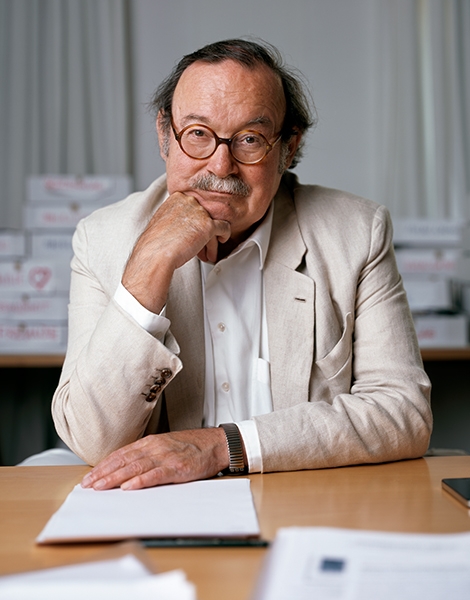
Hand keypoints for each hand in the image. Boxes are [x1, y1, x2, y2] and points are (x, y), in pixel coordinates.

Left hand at [81, 428, 228, 490]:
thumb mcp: (166, 446)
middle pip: (124, 461)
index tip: (90, 476)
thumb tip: (127, 468)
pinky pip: (156, 475)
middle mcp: (155, 447)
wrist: (217, 443)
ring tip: (100, 487)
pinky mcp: (178, 467)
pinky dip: (141, 481)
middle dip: (103, 473)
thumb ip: (148, 455)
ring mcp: (166, 457)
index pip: (121, 454)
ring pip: (135, 468)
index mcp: (151, 442)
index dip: (104, 465)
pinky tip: (128, 487)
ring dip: (115, 478)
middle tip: (87, 485)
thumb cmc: (193, 446)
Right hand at [122, 192, 230, 312]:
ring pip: (214, 222)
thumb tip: (186, 222)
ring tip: (208, 251)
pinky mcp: (208, 225)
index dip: (195, 222)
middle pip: (205, 215)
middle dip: (203, 230)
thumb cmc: (156, 243)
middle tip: (199, 244)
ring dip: (212, 237)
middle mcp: (189, 200)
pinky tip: (221, 242)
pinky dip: (224, 235)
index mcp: (178, 197)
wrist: (155, 254)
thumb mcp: (163, 220)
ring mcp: (200, 212)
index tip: (192, 233)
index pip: (195, 207)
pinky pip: (224, 228)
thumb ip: (176, 216)